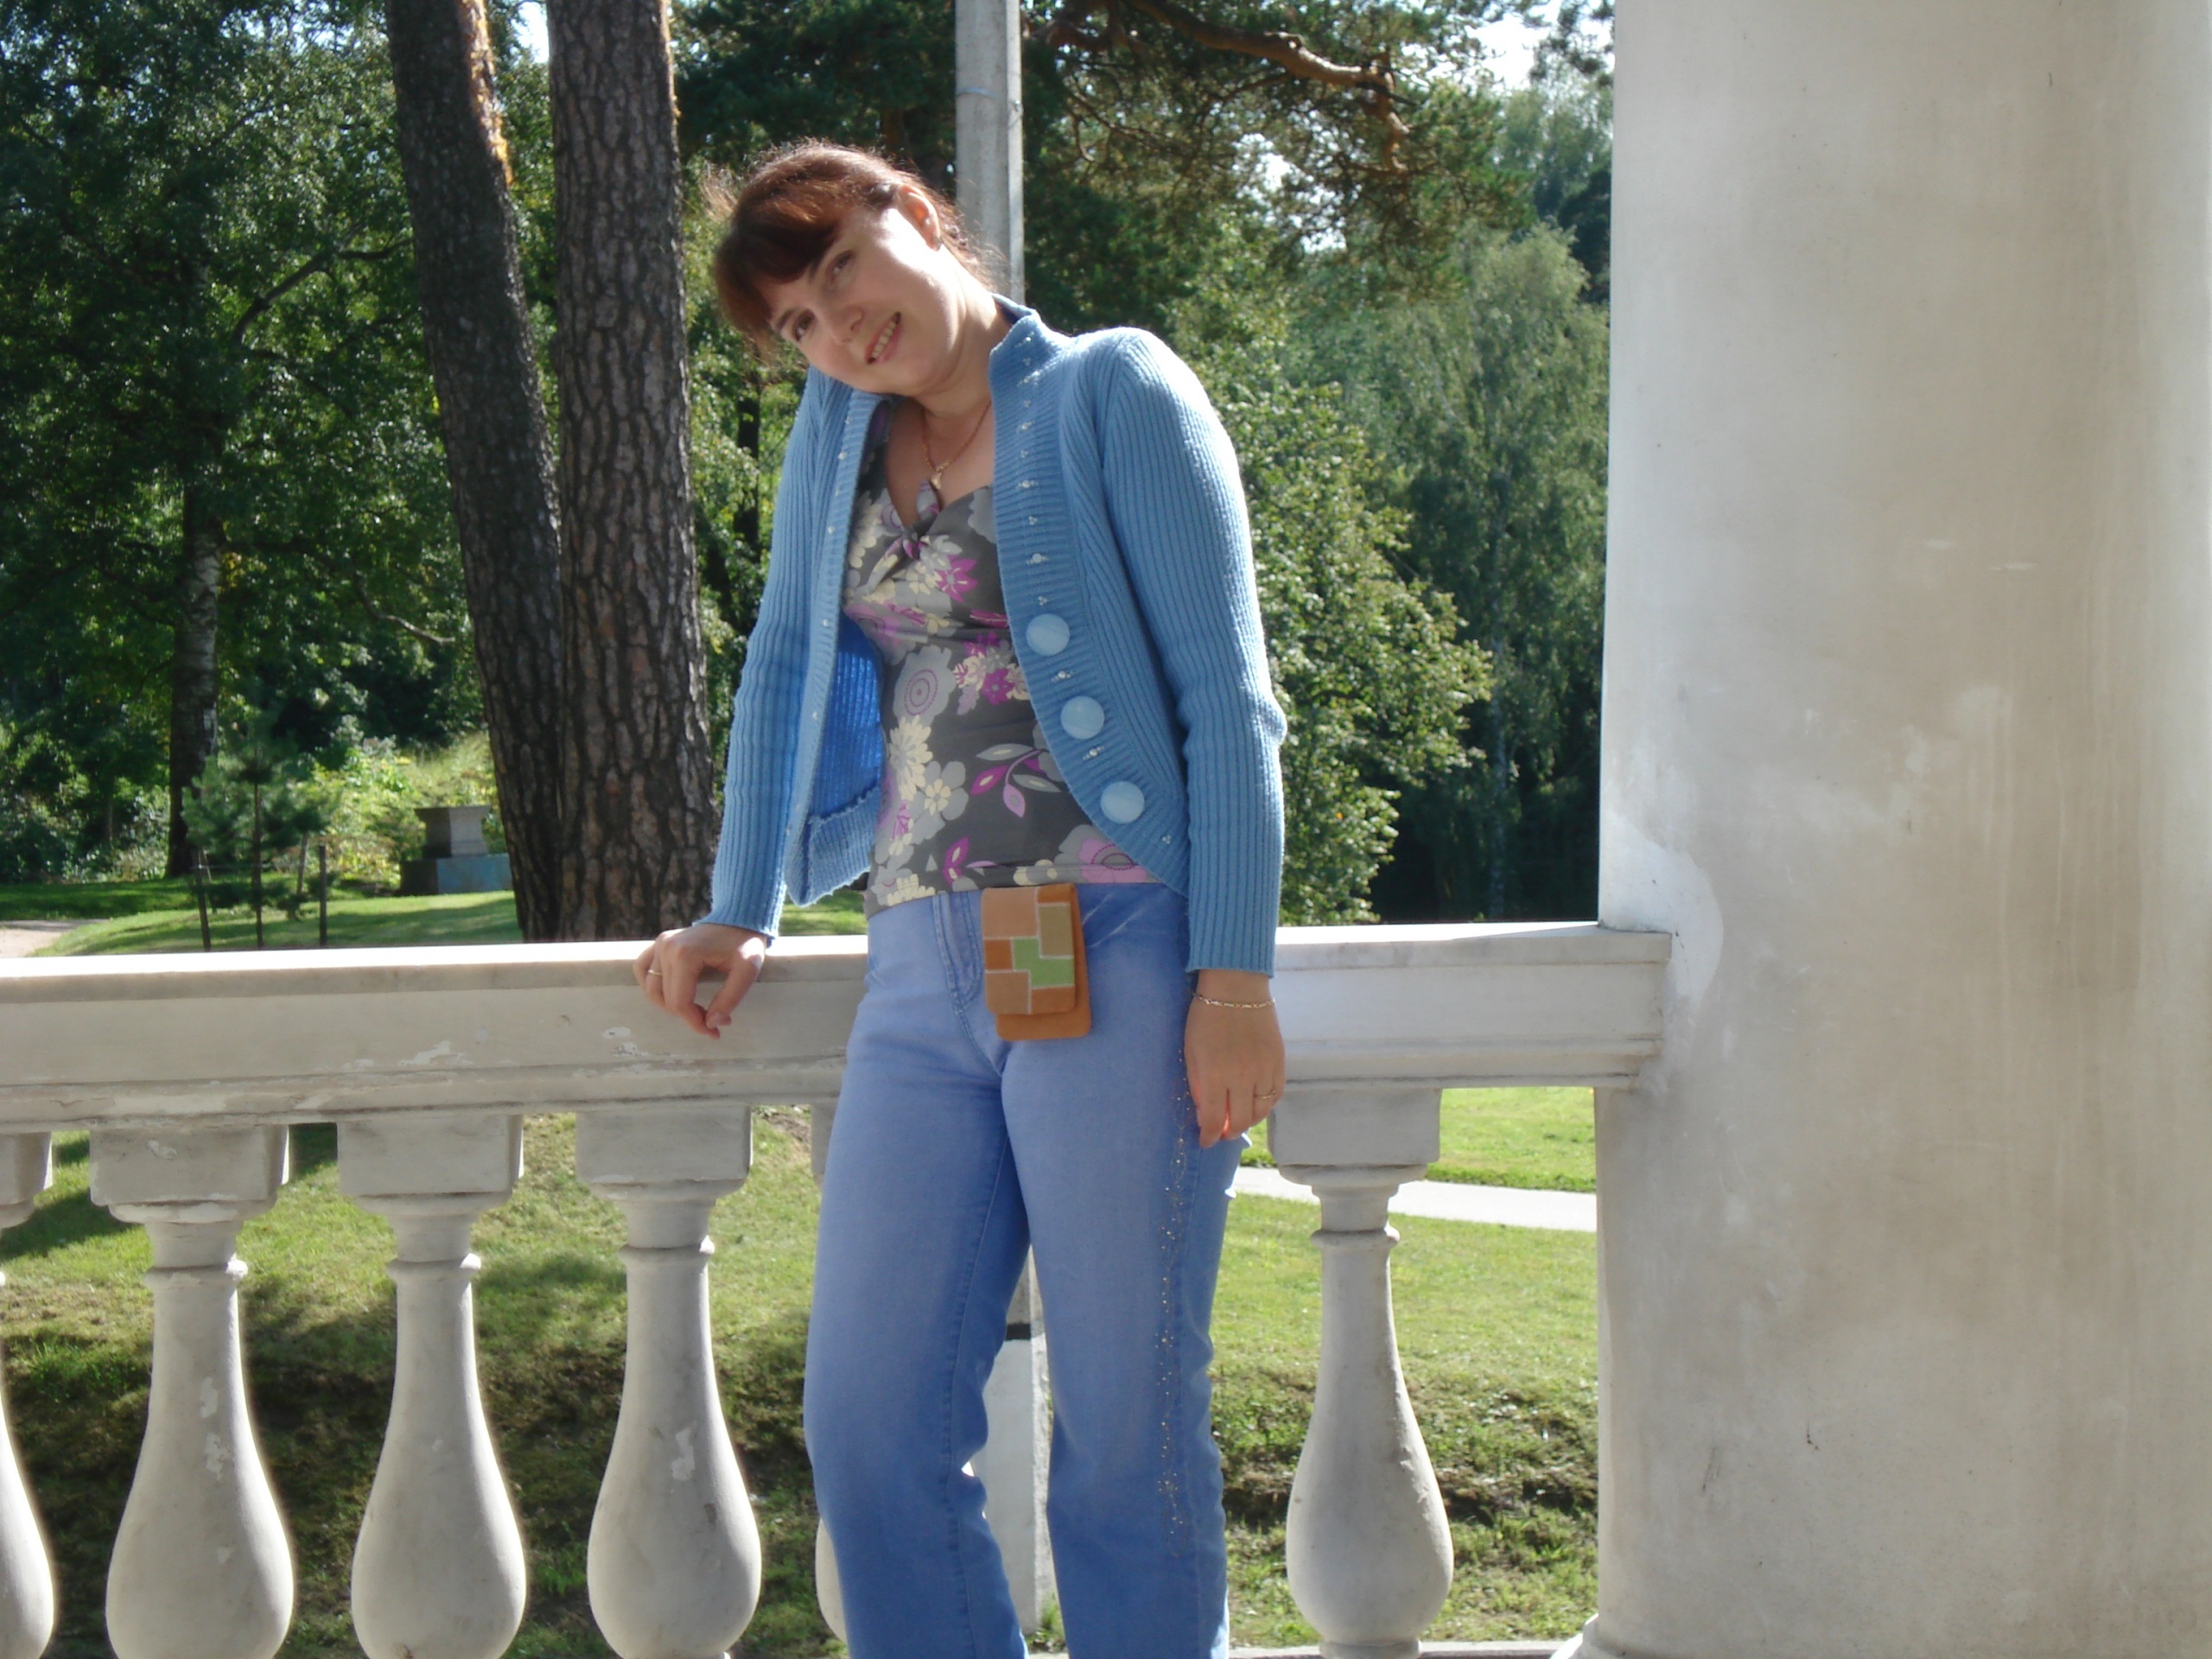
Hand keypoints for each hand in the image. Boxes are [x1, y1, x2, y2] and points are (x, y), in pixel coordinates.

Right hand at [633, 923, 767, 1039]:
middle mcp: (666, 948)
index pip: (680, 1002)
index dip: (695, 1023)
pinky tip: (672, 993)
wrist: (739, 917)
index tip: (714, 1032)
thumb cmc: (745, 942)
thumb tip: (710, 1023)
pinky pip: (643, 970)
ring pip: (651, 989)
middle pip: (665, 999)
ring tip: (694, 1009)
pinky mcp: (658, 943)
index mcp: (685, 954)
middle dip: (687, 1016)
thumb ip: (730, 999)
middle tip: (711, 1021)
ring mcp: (659, 944)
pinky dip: (652, 986)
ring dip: (669, 1005)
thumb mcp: (747, 971)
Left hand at [1184, 968, 1285, 1148]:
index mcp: (1216, 1075)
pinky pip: (1276, 1094)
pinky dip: (1266, 1105)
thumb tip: (1204, 1113)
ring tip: (1238, 1118)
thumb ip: (1198, 1084)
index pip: (1214, 1119)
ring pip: (1261, 1111)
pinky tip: (1256, 1103)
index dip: (1209, 1136)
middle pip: (1240, 1121)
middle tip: (1221, 1132)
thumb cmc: (1206, 1017)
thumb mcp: (1192, 1051)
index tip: (1205, 1141)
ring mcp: (1264, 1069)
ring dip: (1248, 1120)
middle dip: (1229, 1132)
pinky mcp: (1279, 1061)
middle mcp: (1243, 1077)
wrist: (1237, 986)